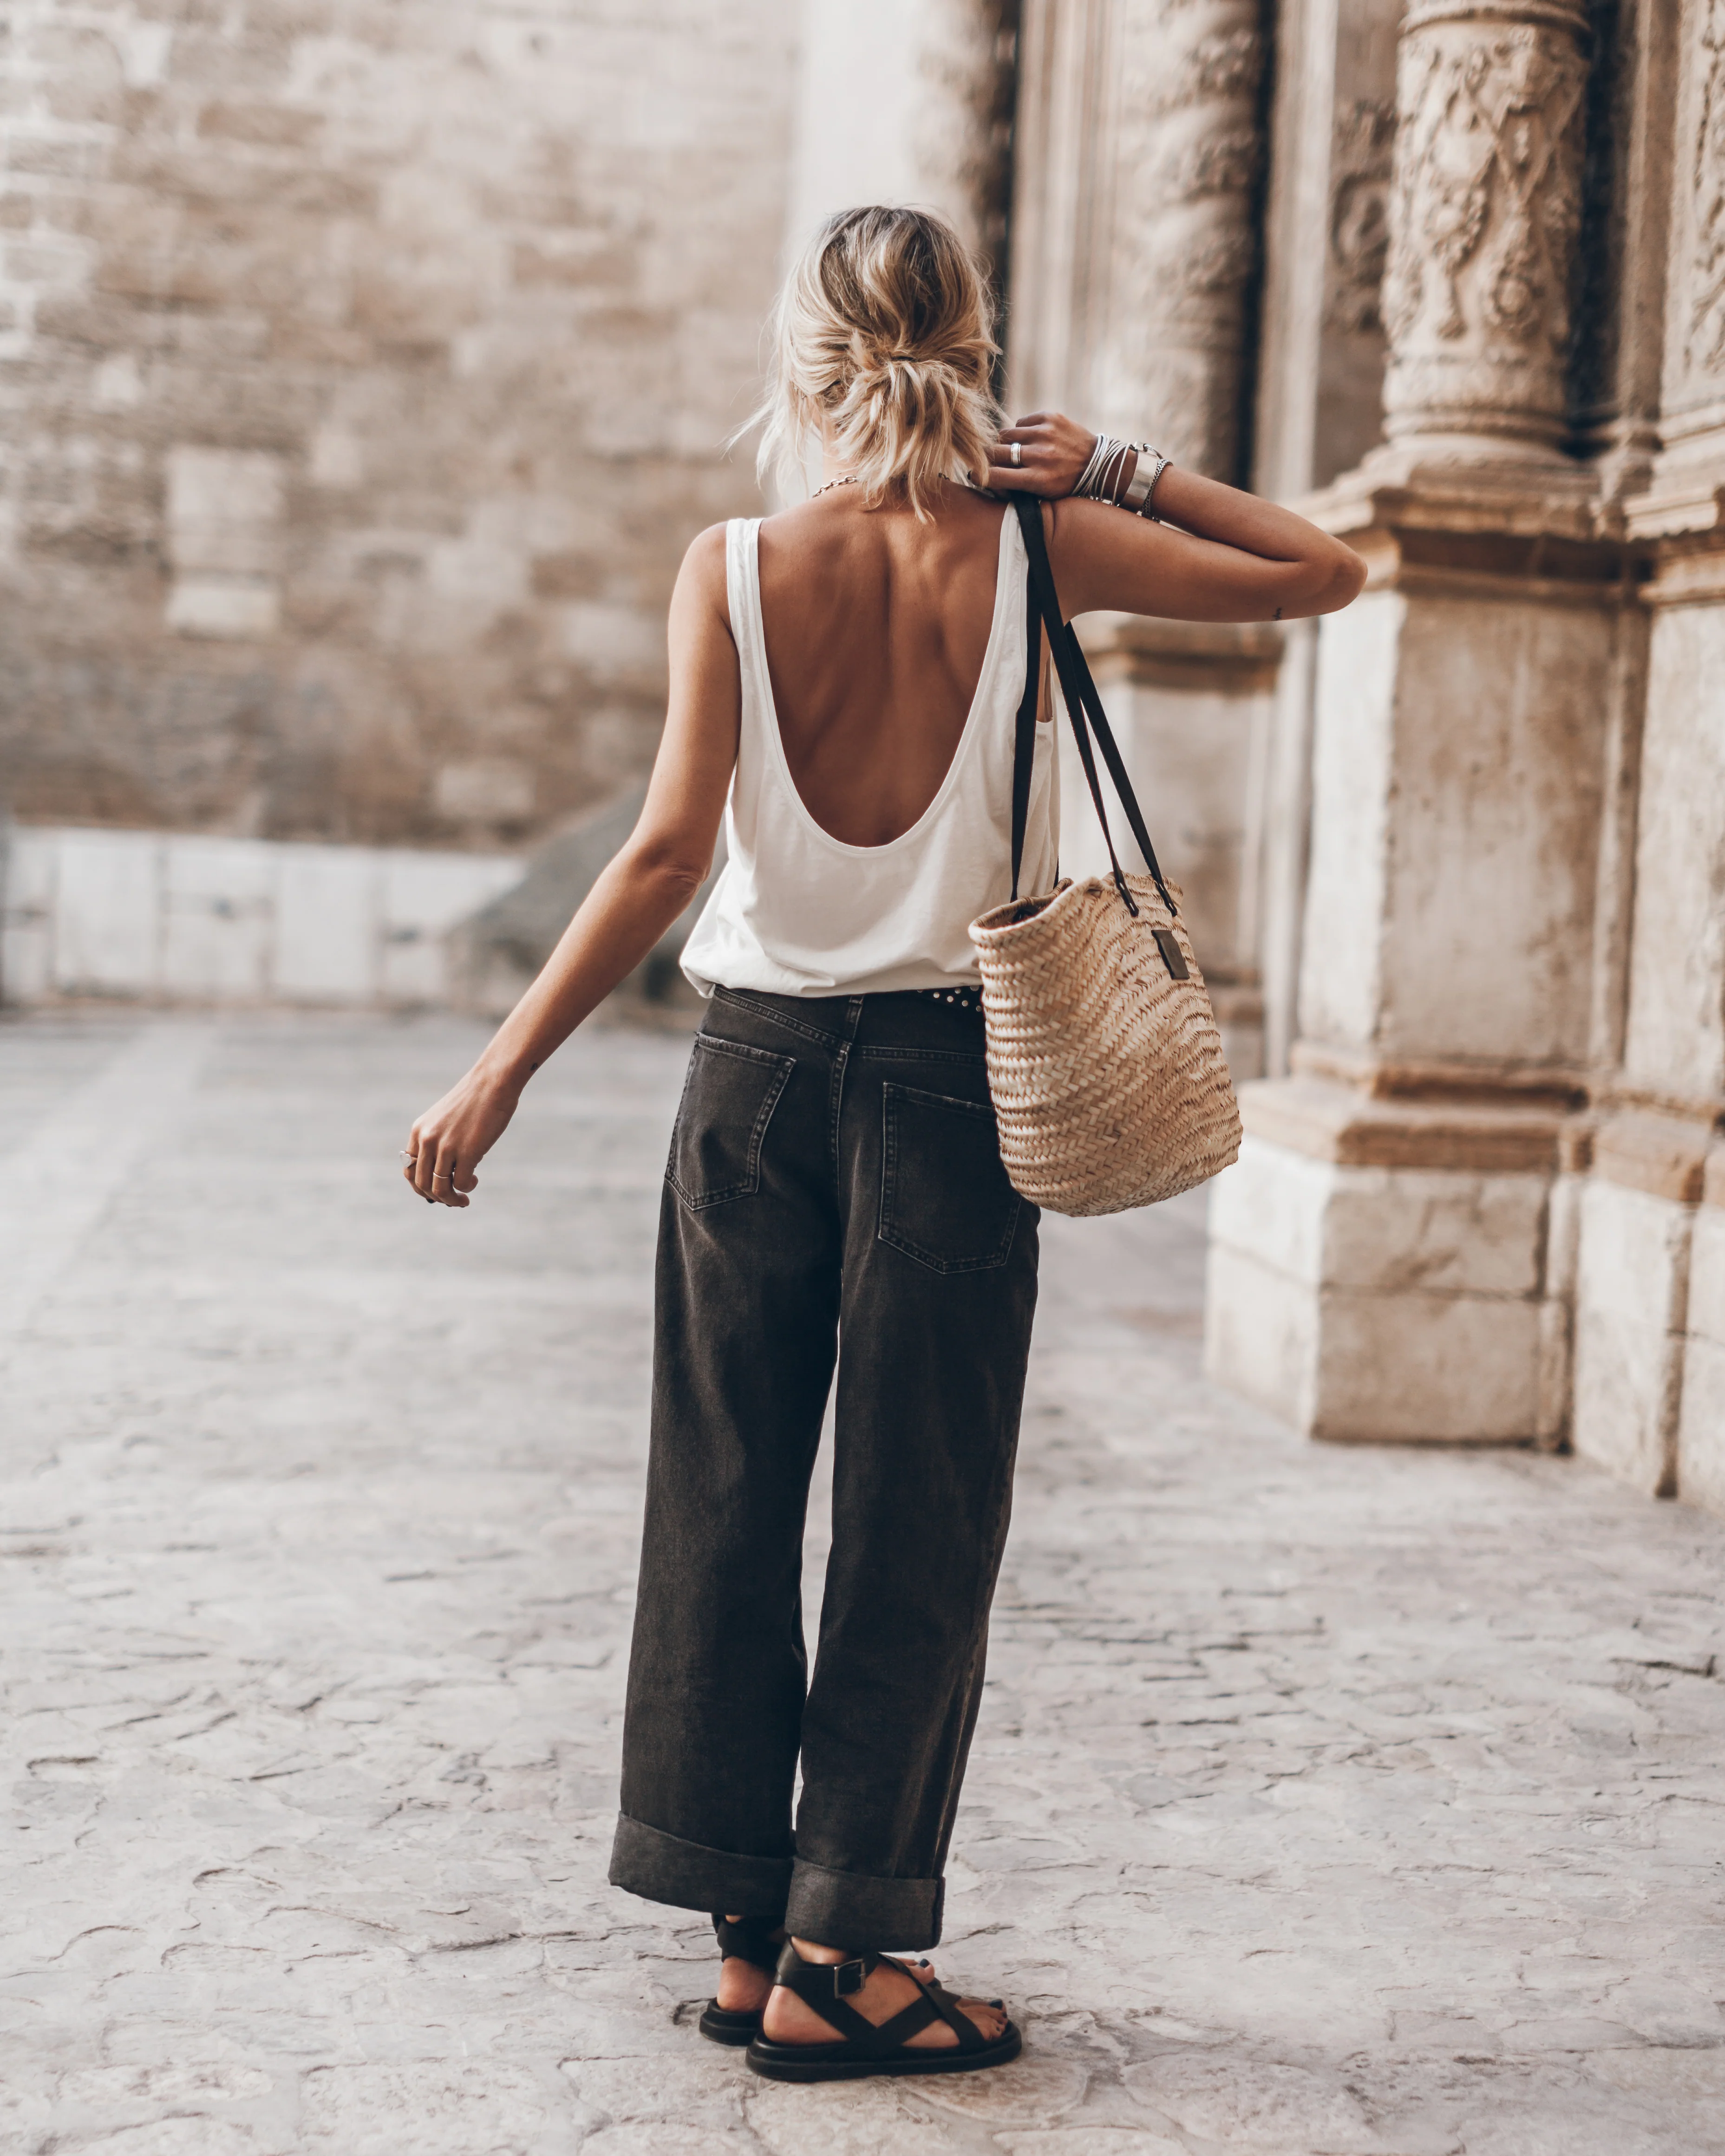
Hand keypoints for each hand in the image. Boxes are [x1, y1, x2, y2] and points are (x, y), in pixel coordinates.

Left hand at [403, 1065, 520, 1207]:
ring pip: (439, 1188)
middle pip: (422, 1183)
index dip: (420, 1187)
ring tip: (463, 1199)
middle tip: (453, 1199)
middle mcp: (427, 1140)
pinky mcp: (466, 1152)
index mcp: (419, 1131)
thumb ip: (439, 1142)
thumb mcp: (445, 1120)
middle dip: (437, 1197)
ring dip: (451, 1199)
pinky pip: (460, 1183)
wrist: (493, 1082)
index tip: (435, 1191)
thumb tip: (444, 1173)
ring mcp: (445, 1147)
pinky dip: (466, 1188)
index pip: (408, 1170)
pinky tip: (474, 1180)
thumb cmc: (474, 1101)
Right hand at [984, 411, 1097, 497]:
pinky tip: (1030, 439)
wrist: (1098, 463)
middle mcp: (1040, 455)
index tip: (976, 476)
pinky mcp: (1050, 417)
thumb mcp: (1042, 495)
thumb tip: (984, 477)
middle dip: (988, 458)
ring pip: (1005, 435)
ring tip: (1015, 451)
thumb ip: (1014, 487)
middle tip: (990, 461)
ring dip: (1005, 444)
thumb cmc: (1065, 484)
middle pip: (995, 452)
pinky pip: (1020, 422)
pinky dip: (1021, 431)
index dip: (979, 476)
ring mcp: (1045, 433)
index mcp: (1037, 479)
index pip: (994, 475)